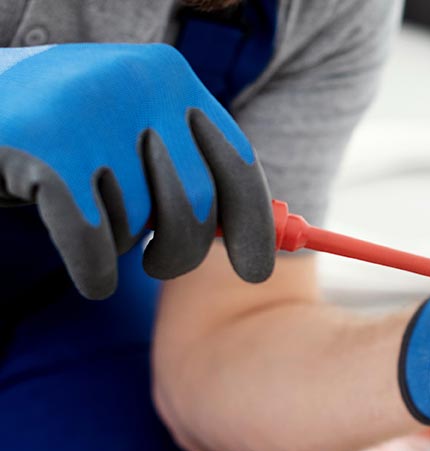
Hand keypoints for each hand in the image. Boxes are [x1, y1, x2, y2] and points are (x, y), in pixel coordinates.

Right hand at [0, 44, 273, 298]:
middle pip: (197, 208)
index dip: (254, 226)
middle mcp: (137, 83)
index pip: (238, 165)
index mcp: (171, 78)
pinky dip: (93, 272)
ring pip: (139, 229)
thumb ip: (193, 170)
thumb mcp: (137, 136)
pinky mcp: (44, 148)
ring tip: (87, 207)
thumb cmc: (69, 137)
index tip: (257, 271)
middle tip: (157, 260)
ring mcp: (89, 110)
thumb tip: (265, 242)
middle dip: (179, 251)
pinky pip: (96, 248)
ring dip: (119, 242)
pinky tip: (86, 267)